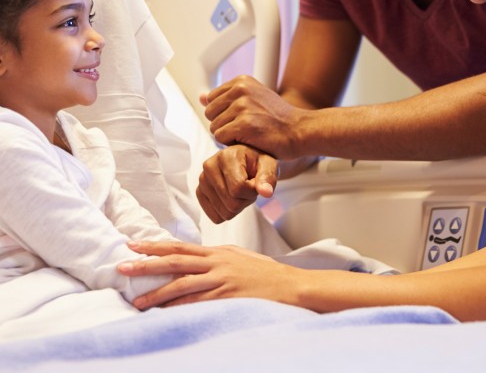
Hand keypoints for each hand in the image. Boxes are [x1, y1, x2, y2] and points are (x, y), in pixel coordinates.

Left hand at [118, 240, 292, 308]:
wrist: (289, 285)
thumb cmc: (265, 273)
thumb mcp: (240, 256)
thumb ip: (217, 257)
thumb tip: (197, 258)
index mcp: (218, 252)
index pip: (180, 246)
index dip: (155, 246)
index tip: (133, 245)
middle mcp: (216, 263)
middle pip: (175, 261)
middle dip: (147, 264)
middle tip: (123, 267)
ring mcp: (221, 281)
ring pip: (181, 284)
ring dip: (156, 293)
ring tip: (136, 301)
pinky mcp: (226, 298)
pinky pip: (196, 304)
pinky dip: (178, 308)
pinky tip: (163, 313)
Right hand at [197, 145, 277, 222]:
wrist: (246, 160)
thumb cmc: (257, 162)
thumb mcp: (268, 165)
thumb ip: (268, 178)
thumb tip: (266, 192)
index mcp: (226, 156)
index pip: (238, 189)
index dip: (252, 192)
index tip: (256, 183)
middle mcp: (210, 166)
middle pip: (231, 203)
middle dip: (245, 200)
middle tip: (248, 187)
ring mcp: (202, 180)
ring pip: (224, 212)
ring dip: (237, 206)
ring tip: (240, 190)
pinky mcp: (200, 192)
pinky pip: (215, 216)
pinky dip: (227, 211)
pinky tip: (231, 196)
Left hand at [200, 76, 301, 158]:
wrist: (299, 130)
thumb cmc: (278, 119)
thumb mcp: (253, 99)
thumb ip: (226, 97)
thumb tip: (201, 96)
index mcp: (241, 81)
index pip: (211, 99)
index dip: (224, 113)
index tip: (242, 117)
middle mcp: (240, 89)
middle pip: (210, 113)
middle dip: (223, 124)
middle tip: (245, 128)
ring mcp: (242, 106)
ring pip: (214, 127)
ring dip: (228, 135)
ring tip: (249, 133)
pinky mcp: (243, 123)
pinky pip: (220, 138)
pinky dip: (232, 143)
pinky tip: (249, 140)